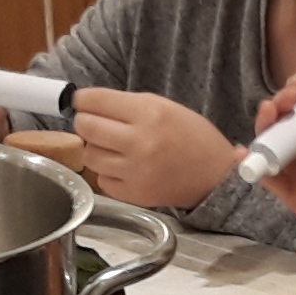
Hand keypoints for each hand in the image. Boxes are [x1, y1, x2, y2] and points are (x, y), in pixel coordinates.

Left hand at [72, 91, 241, 208]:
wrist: (214, 175)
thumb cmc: (191, 137)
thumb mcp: (165, 107)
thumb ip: (127, 104)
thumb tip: (89, 105)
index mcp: (149, 114)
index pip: (96, 101)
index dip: (82, 100)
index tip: (81, 101)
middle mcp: (139, 142)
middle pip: (85, 127)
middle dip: (85, 122)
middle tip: (93, 122)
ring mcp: (135, 171)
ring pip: (89, 155)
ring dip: (95, 148)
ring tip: (112, 146)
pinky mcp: (133, 194)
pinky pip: (101, 179)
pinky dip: (107, 171)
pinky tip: (123, 166)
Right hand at [251, 69, 295, 227]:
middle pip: (282, 116)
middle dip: (282, 100)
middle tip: (292, 97)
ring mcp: (293, 166)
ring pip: (270, 140)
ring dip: (266, 123)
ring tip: (269, 111)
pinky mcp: (288, 190)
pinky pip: (266, 177)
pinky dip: (252, 164)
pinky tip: (242, 152)